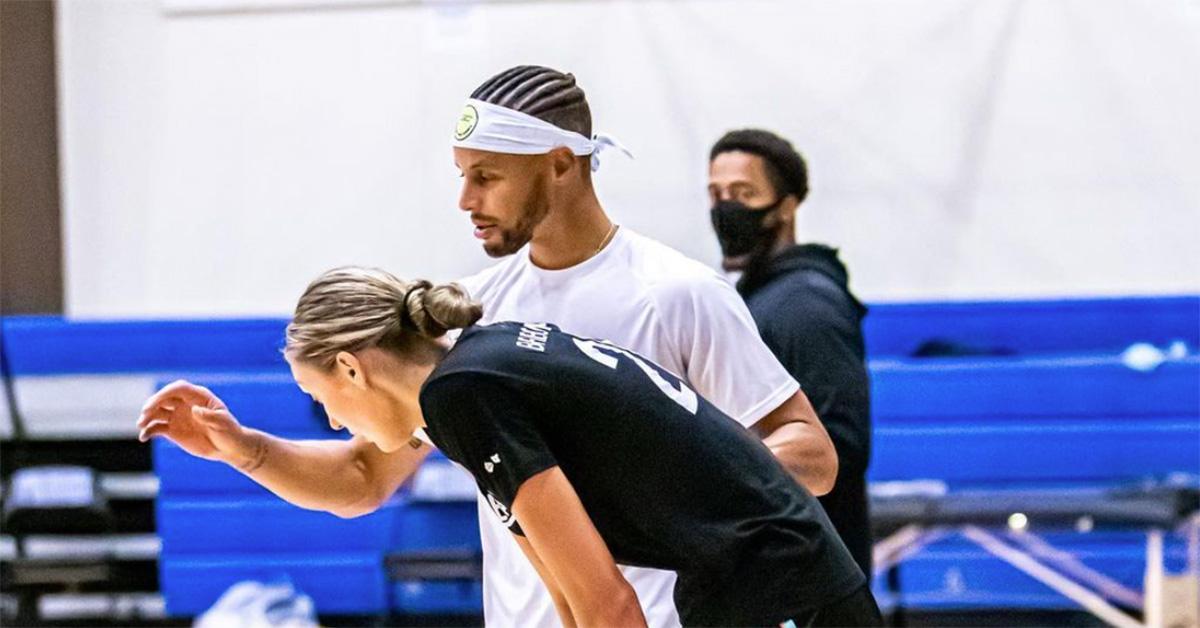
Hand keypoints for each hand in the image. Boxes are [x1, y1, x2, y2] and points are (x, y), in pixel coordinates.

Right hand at [137, 380, 261, 469]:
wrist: (229, 448)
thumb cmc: (230, 432)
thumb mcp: (223, 424)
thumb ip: (209, 416)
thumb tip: (194, 410)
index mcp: (199, 396)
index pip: (178, 388)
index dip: (165, 393)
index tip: (155, 402)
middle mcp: (185, 403)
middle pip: (164, 398)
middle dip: (153, 404)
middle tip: (144, 414)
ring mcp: (178, 416)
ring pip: (157, 412)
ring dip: (147, 417)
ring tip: (141, 426)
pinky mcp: (173, 430)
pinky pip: (157, 428)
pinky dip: (148, 431)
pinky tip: (144, 437)